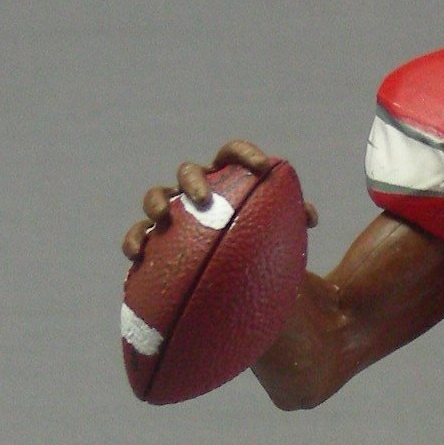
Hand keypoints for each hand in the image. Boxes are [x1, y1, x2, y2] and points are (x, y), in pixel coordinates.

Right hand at [121, 139, 317, 261]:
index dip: (244, 154)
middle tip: (203, 199)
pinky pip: (138, 235)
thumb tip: (308, 217)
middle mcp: (196, 193)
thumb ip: (294, 223)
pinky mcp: (154, 241)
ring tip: (163, 217)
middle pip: (189, 172)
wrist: (235, 290)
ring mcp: (173, 214)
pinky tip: (138, 254)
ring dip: (157, 201)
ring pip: (156, 195)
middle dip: (194, 181)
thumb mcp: (281, 243)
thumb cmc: (260, 258)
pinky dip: (135, 240)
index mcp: (227, 184)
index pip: (232, 156)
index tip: (261, 168)